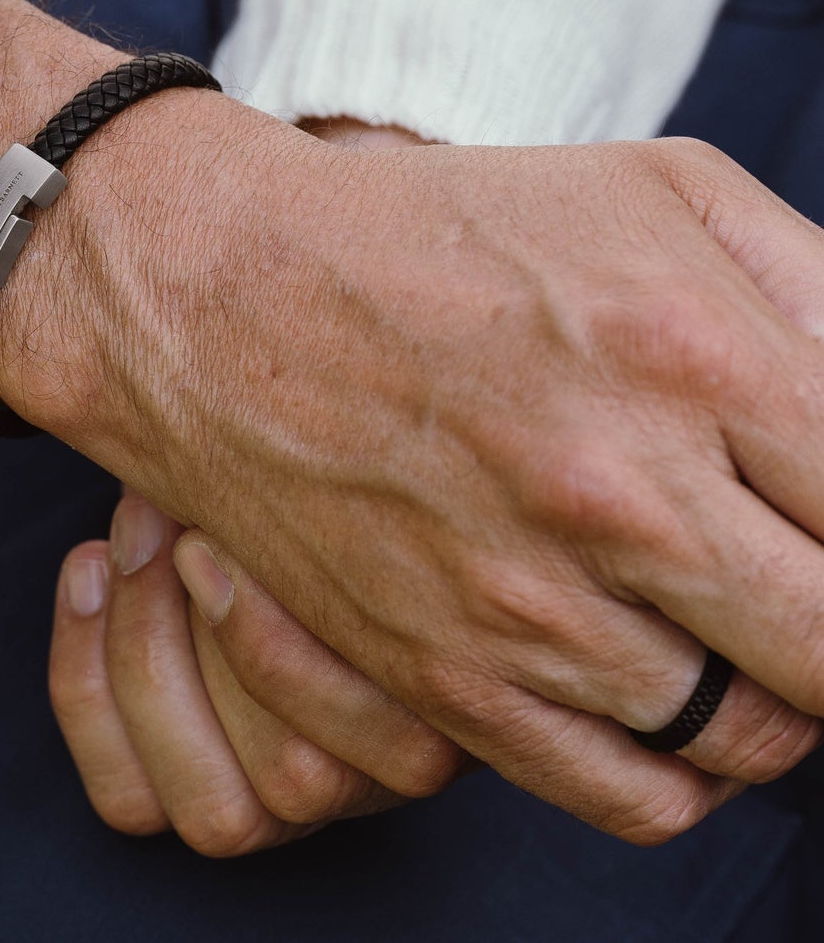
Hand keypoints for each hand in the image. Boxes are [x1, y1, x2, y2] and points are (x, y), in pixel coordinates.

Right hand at [0, 100, 823, 843]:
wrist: (221, 295)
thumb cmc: (436, 230)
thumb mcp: (648, 188)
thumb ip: (819, 286)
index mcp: (691, 355)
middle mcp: (619, 495)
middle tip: (799, 567)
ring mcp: (528, 604)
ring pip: (761, 738)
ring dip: (774, 687)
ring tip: (731, 617)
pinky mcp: (447, 678)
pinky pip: (639, 797)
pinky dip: (686, 766)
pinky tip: (662, 683)